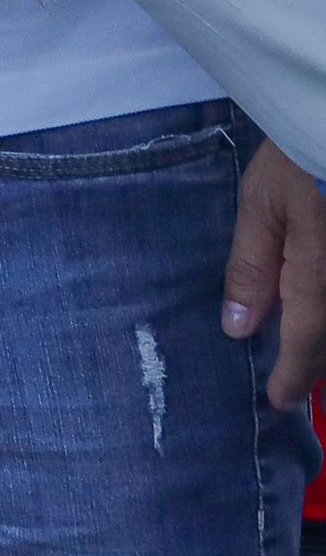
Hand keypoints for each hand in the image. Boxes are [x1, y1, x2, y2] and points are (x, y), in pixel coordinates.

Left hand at [227, 139, 325, 406]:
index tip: (280, 401)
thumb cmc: (304, 153)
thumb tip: (239, 328)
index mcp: (322, 273)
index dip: (295, 378)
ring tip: (305, 350)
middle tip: (292, 378)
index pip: (312, 343)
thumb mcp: (265, 203)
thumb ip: (253, 267)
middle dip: (318, 361)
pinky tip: (318, 313)